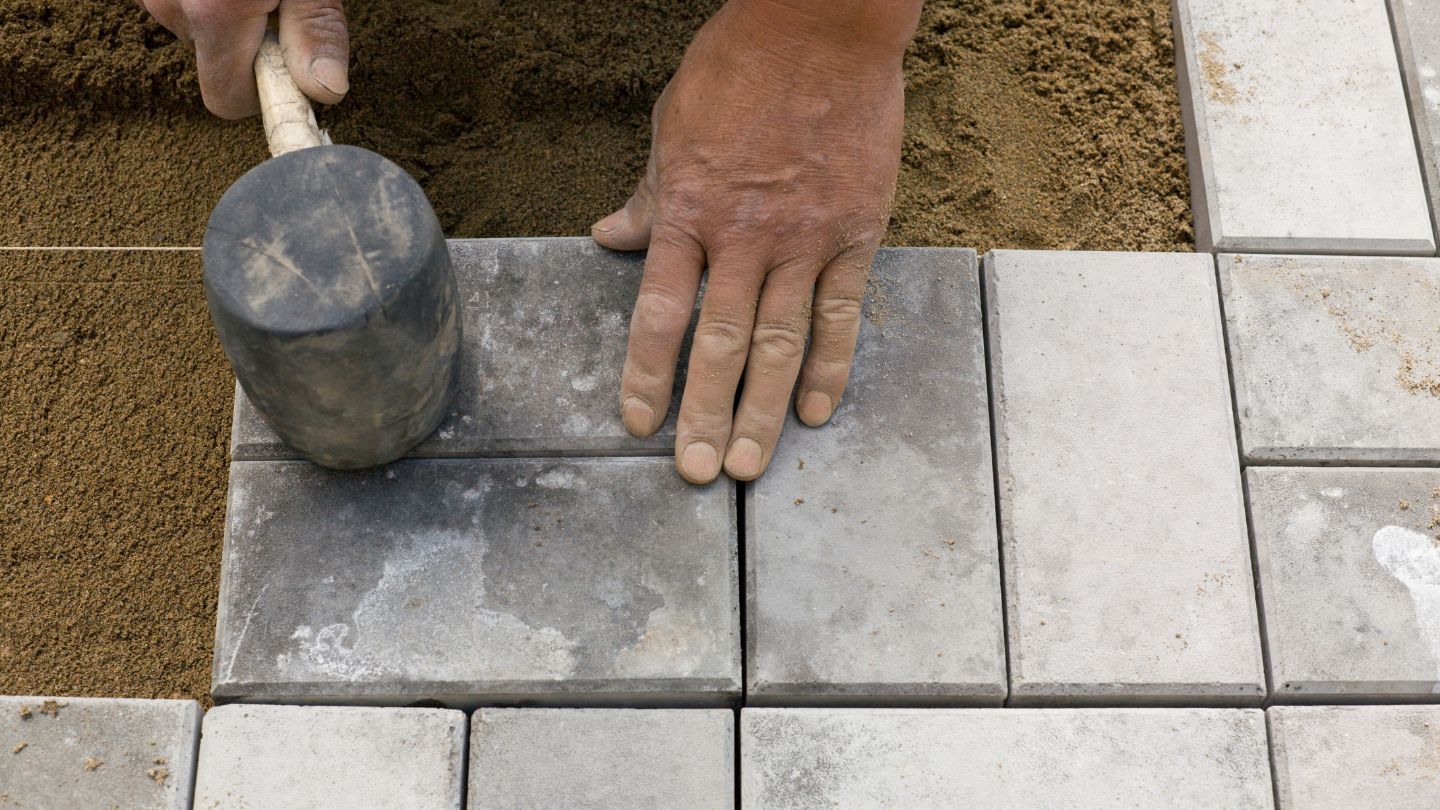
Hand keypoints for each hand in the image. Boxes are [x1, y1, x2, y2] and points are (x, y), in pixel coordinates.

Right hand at [139, 0, 347, 118]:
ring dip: (218, 13)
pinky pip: (174, 1)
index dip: (261, 90)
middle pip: (211, 61)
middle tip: (272, 1)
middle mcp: (169, 3)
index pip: (227, 100)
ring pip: (191, 28)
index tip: (286, 64)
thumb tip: (327, 91)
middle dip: (244, 42)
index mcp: (214, 13)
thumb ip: (317, 30)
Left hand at [592, 0, 920, 482]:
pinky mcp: (854, 233)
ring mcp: (803, 240)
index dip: (646, 374)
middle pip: (719, 345)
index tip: (639, 423)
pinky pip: (840, 313)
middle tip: (698, 473)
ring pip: (778, 343)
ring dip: (761, 410)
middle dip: (705, 415)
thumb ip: (648, 195)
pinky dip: (828, 366)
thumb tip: (608, 236)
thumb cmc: (739, 68)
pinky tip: (815, 411)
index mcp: (689, 211)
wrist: (822, 26)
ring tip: (748, 464)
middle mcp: (743, 238)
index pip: (660, 313)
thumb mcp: (673, 125)